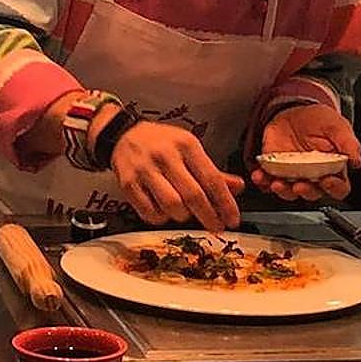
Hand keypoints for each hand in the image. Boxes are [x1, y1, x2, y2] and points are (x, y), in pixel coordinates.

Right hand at [109, 121, 243, 232]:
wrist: (123, 135)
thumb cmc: (161, 142)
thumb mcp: (189, 148)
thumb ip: (212, 171)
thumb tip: (238, 187)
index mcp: (186, 145)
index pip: (212, 179)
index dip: (225, 203)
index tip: (233, 219)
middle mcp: (165, 156)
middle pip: (193, 196)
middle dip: (209, 216)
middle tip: (217, 227)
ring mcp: (145, 170)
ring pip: (172, 206)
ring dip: (184, 216)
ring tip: (187, 213)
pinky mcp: (128, 184)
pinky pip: (150, 213)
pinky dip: (162, 218)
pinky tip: (165, 211)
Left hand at [250, 104, 360, 201]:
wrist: (293, 111)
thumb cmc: (318, 120)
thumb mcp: (336, 125)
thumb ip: (348, 143)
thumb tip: (356, 160)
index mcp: (333, 169)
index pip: (338, 188)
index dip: (334, 188)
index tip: (328, 181)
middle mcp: (313, 177)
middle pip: (312, 193)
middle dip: (305, 191)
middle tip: (300, 185)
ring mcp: (293, 175)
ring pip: (289, 191)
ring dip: (282, 190)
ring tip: (277, 183)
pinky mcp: (275, 170)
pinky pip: (268, 181)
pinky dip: (262, 181)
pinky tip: (259, 176)